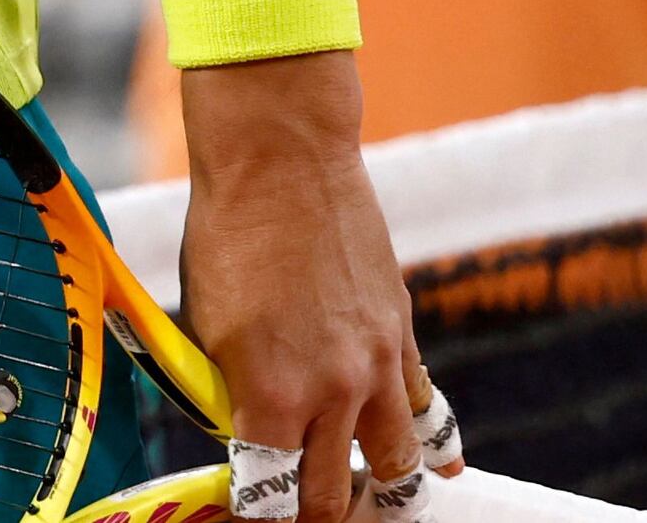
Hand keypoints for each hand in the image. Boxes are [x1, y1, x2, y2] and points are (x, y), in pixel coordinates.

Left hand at [175, 53, 436, 520]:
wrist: (282, 160)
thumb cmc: (227, 234)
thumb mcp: (205, 325)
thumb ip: (231, 390)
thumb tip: (247, 431)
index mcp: (267, 395)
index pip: (268, 497)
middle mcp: (330, 393)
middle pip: (334, 498)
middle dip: (319, 520)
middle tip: (306, 520)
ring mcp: (376, 366)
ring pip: (397, 467)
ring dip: (383, 495)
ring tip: (374, 508)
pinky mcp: (402, 334)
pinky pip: (427, 408)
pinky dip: (434, 444)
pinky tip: (440, 467)